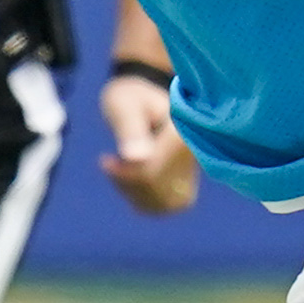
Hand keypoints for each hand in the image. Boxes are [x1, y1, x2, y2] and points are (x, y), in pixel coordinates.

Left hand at [100, 70, 197, 216]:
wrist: (146, 97)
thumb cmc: (131, 97)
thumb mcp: (125, 106)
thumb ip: (130, 129)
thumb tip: (136, 159)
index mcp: (185, 132)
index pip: (156, 170)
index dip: (128, 174)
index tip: (106, 161)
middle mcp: (197, 154)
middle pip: (161, 191)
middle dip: (129, 182)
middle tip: (109, 162)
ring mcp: (194, 171)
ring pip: (164, 203)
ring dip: (134, 191)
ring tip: (119, 167)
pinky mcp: (187, 184)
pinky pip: (165, 205)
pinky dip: (141, 197)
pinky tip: (129, 177)